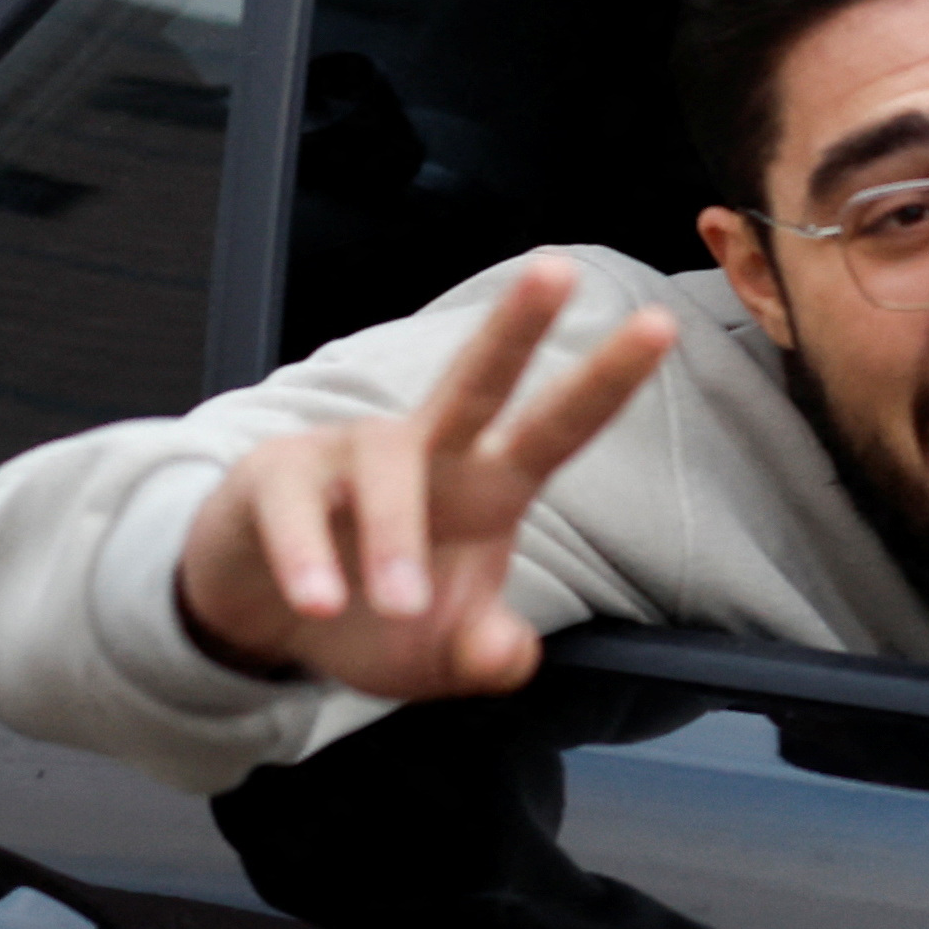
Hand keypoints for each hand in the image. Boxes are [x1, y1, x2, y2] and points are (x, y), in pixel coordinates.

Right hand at [173, 260, 680, 699]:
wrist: (266, 618)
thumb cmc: (374, 618)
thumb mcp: (441, 658)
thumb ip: (484, 657)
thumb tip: (507, 656)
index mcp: (487, 484)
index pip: (557, 428)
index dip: (606, 383)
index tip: (662, 326)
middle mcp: (428, 450)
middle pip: (477, 379)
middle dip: (518, 326)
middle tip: (558, 271)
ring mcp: (348, 454)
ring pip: (388, 462)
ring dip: (396, 536)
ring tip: (400, 608)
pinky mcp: (277, 476)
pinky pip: (296, 507)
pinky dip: (309, 556)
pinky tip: (319, 601)